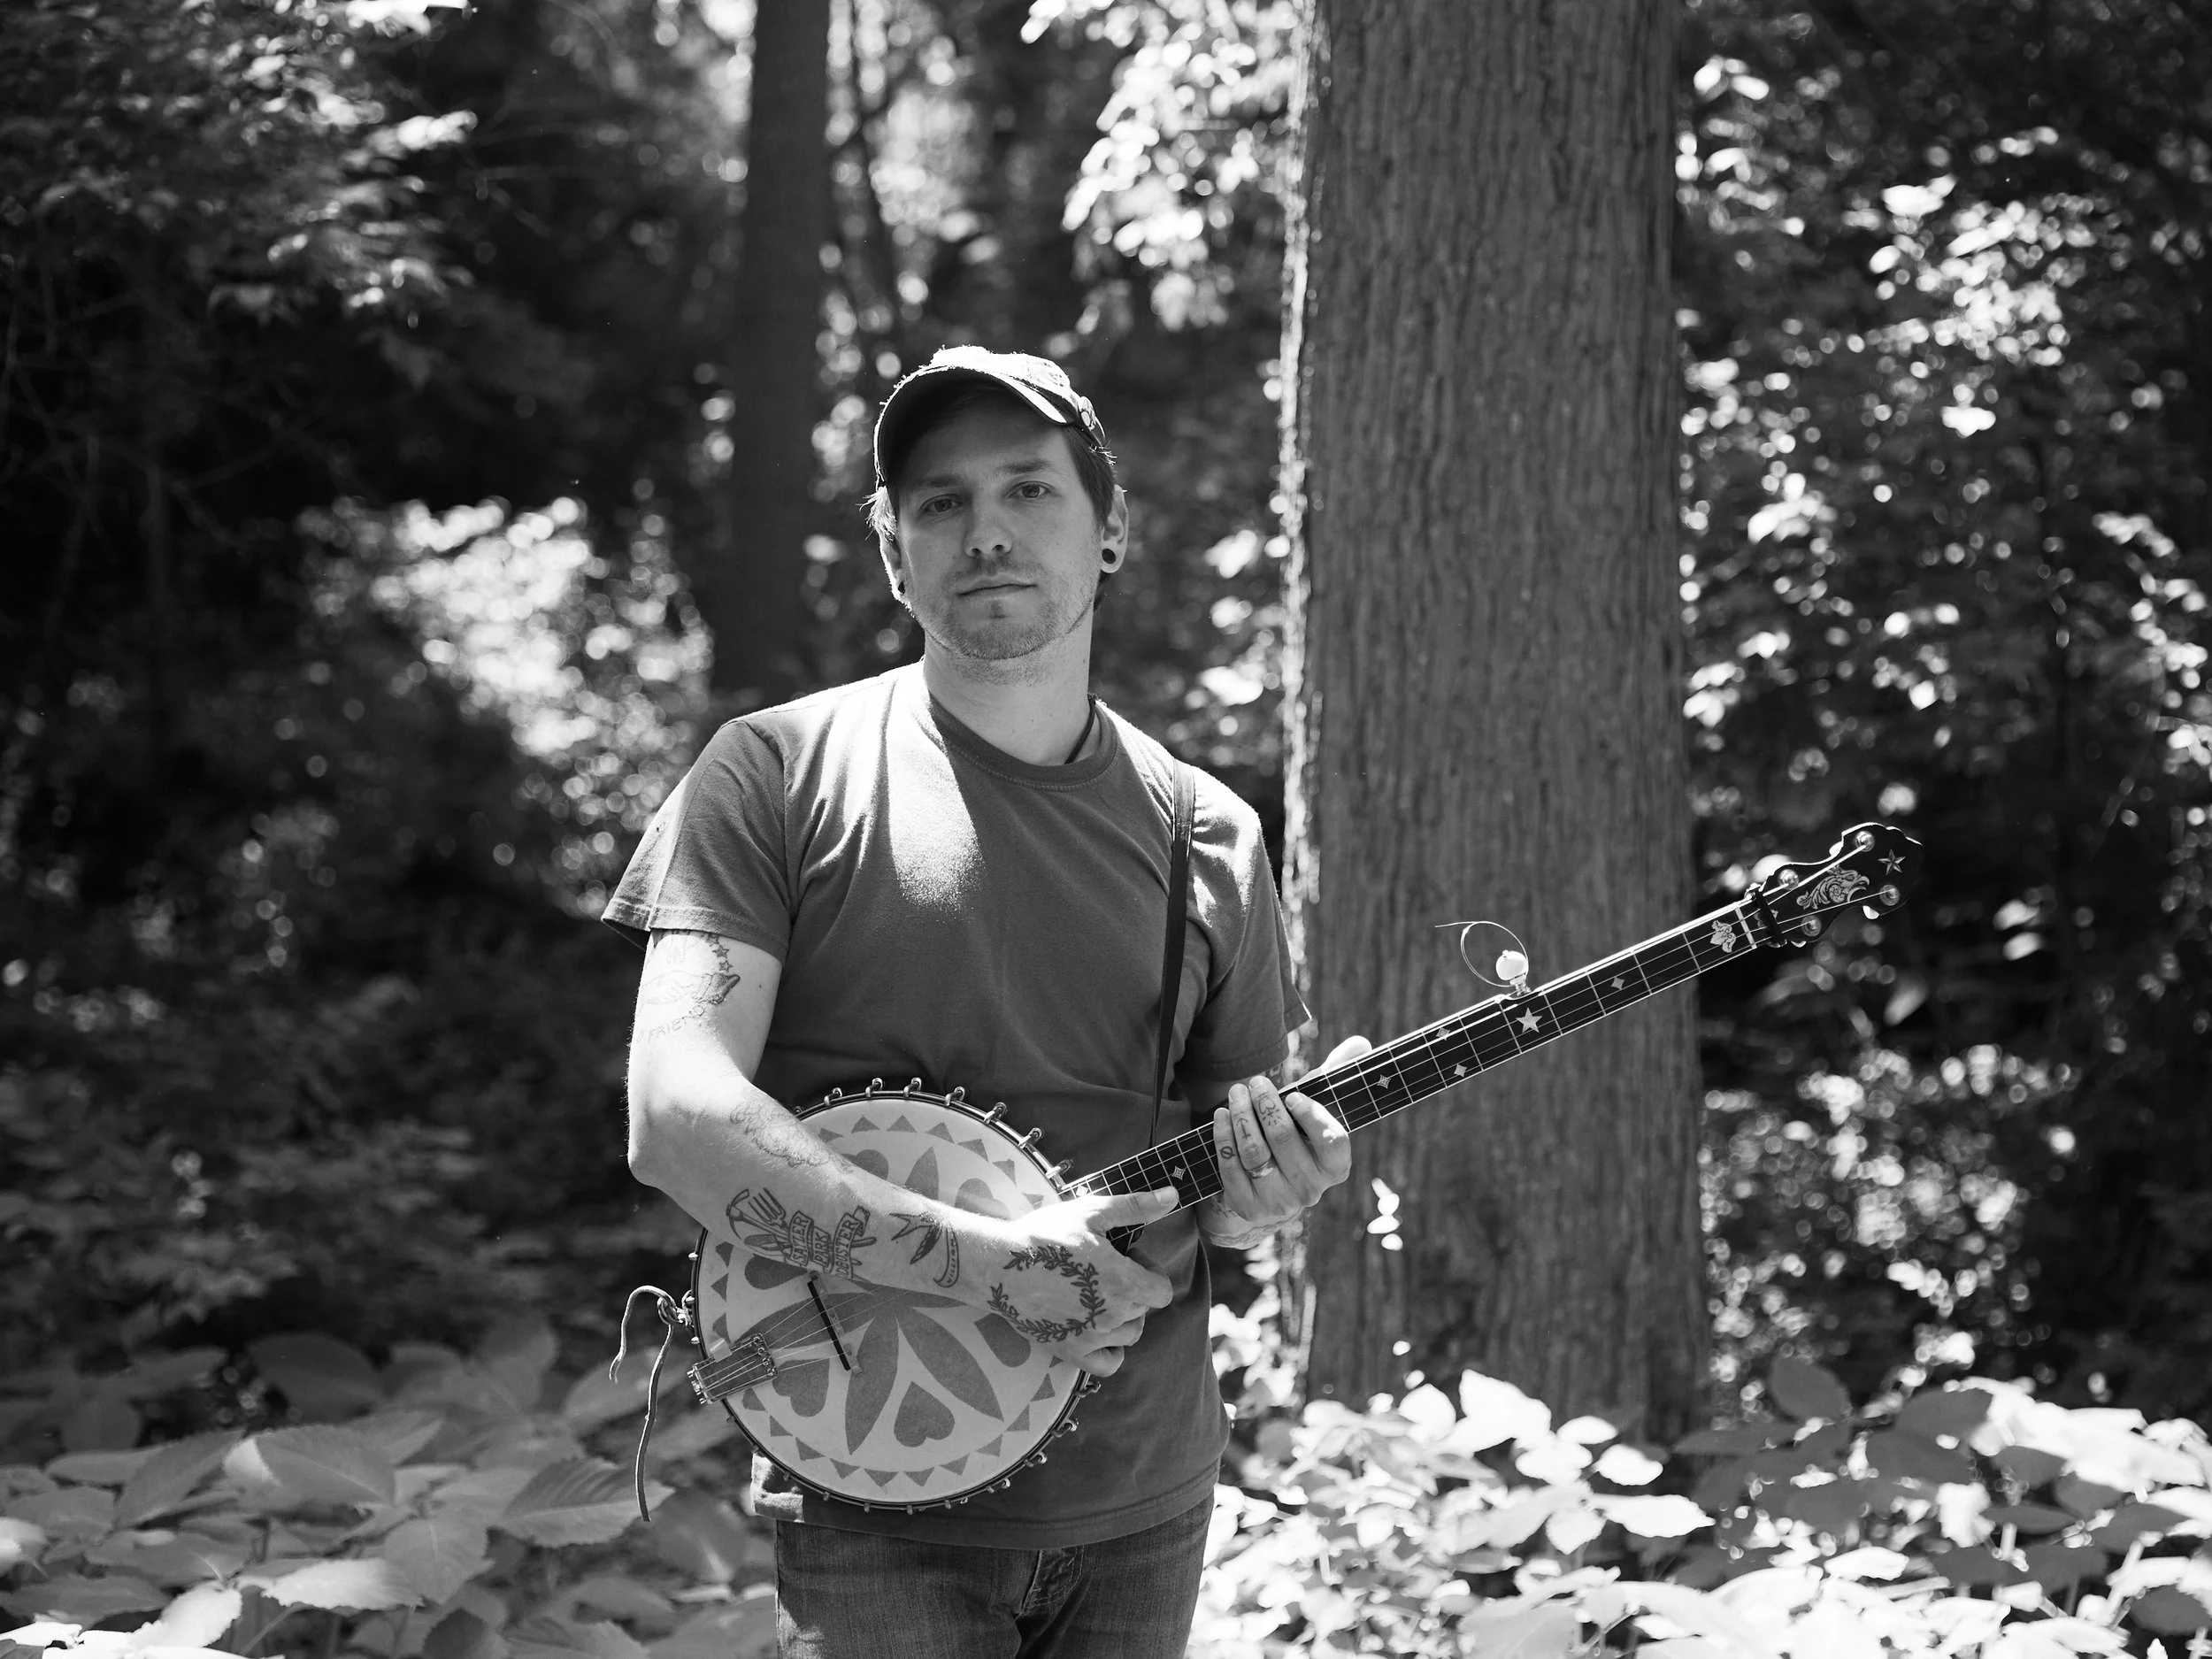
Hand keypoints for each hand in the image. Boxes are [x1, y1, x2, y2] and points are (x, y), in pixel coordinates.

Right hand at [978, 1187, 1176, 1377]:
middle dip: (1132, 1287)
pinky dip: (1111, 1350)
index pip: (1162, 1291)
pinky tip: (1097, 1328)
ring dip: (1122, 1316)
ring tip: (1095, 1293)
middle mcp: (1114, 1316)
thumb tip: (1172, 1195)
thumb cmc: (1045, 1235)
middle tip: (1102, 1267)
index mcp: (1125, 1283)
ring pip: (1129, 1335)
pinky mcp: (1071, 1351)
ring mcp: (1093, 1338)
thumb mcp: (1092, 1212)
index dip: (1149, 1271)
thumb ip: (1136, 1207)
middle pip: (1143, 1309)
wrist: (999, 1265)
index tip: (1126, 1257)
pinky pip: (1109, 1364)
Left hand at [1203, 1035, 1366, 1242]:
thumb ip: (1336, 1076)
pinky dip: (1224, 1136)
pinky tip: (1221, 1115)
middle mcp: (1310, 1189)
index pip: (1332, 1140)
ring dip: (1242, 1116)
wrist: (1268, 1187)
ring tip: (1236, 1092)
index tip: (1293, 1095)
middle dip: (1267, 1105)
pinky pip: (1231, 1167)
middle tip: (1256, 1082)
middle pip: (1284, 1140)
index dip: (1312, 1115)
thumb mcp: (1317, 1109)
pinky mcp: (1248, 1206)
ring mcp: (1278, 1201)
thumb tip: (1361, 1042)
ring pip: (1255, 1152)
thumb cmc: (1298, 1137)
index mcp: (1335, 1167)